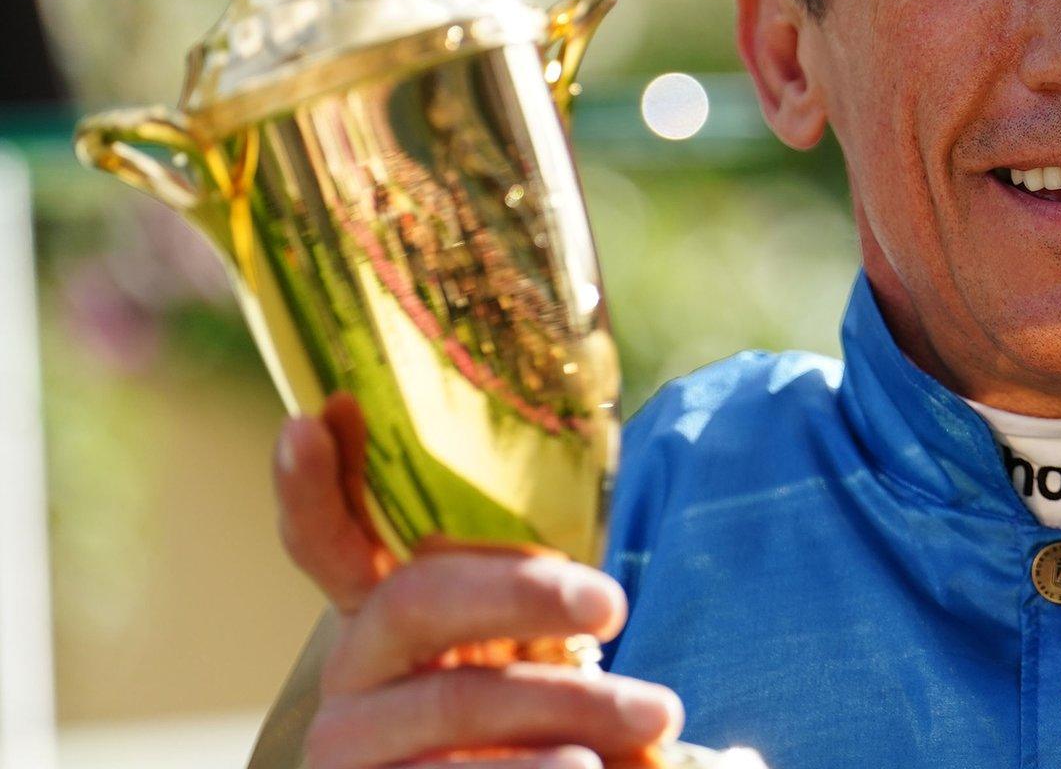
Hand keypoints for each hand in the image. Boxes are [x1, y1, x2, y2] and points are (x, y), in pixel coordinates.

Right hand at [273, 398, 682, 768]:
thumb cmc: (545, 722)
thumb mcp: (542, 652)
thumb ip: (538, 600)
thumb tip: (600, 586)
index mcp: (392, 614)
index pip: (330, 539)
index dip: (312, 485)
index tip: (313, 419)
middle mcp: (354, 670)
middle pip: (414, 601)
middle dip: (519, 591)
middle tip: (613, 602)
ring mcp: (348, 746)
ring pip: (453, 701)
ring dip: (570, 703)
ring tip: (656, 713)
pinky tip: (587, 768)